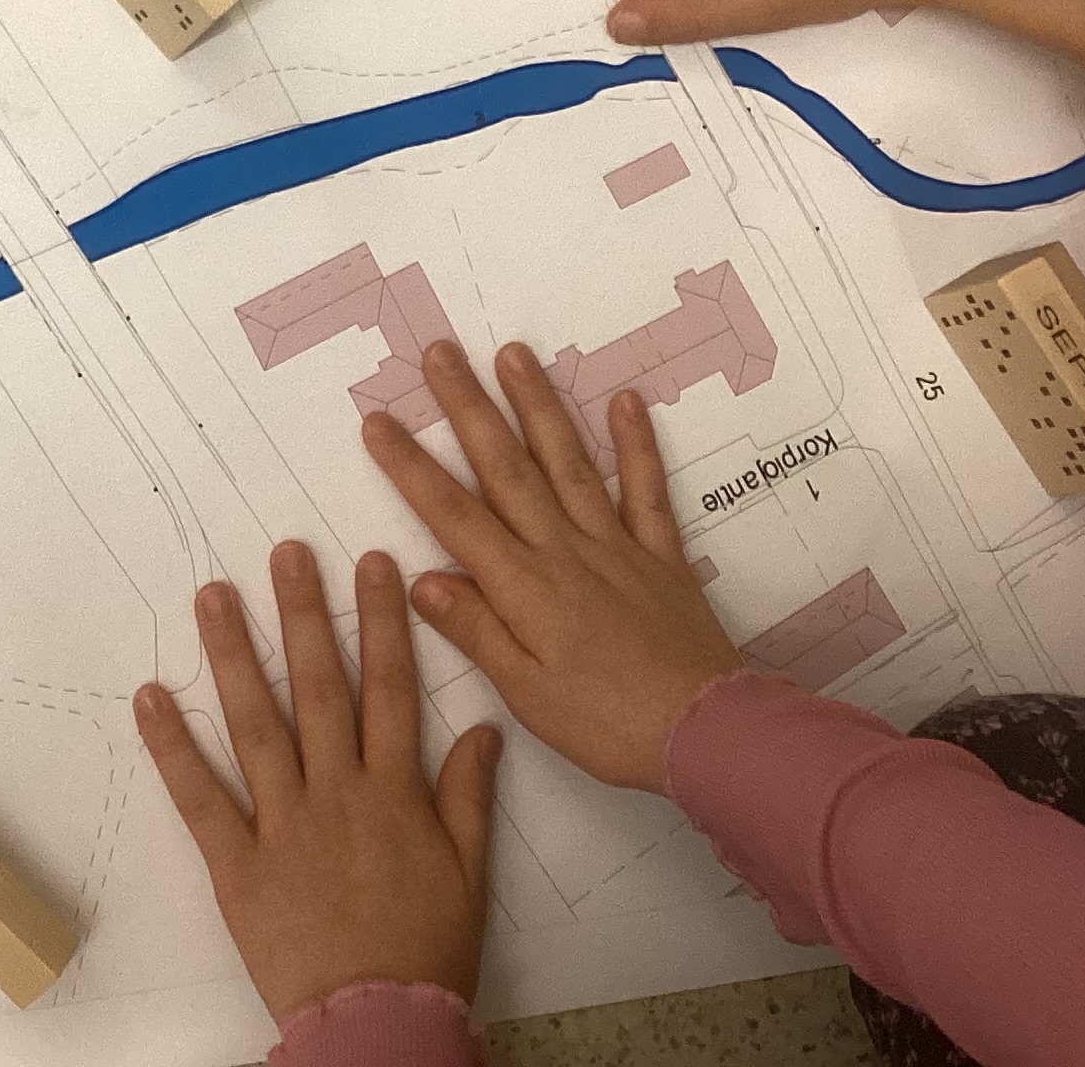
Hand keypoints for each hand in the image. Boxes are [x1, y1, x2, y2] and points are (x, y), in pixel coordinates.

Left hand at [133, 542, 499, 1026]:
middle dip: (303, 614)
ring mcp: (283, 825)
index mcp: (395, 792)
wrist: (379, 1021)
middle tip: (285, 552)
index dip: (382, 622)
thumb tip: (482, 728)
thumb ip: (470, 795)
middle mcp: (338, 793)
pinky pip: (200, 797)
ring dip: (232, 655)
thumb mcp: (471, 872)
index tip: (372, 565)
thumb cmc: (428, 952)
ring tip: (214, 596)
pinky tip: (151, 697)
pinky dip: (172, 747)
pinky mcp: (238, 864)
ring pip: (256, 725)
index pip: (390, 688)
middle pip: (320, 688)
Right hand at [364, 340, 744, 793]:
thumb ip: (476, 630)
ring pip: (568, 462)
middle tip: (441, 352)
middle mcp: (564, 550)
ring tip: (513, 353)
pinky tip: (624, 401)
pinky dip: (636, 444)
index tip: (378, 421)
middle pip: (506, 468)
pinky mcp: (660, 555)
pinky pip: (646, 490)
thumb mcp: (526, 693)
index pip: (454, 515)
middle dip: (469, 407)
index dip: (412, 467)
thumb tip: (421, 579)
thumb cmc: (606, 724)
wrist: (706, 732)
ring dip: (538, 405)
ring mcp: (615, 545)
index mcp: (524, 587)